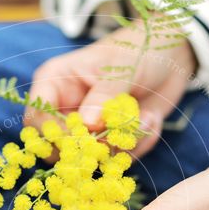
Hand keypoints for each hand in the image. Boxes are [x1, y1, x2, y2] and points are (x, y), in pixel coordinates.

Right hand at [25, 22, 197, 157]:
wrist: (170, 54)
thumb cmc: (138, 50)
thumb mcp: (121, 68)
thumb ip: (104, 97)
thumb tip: (87, 124)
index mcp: (55, 83)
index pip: (37, 119)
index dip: (56, 134)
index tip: (87, 136)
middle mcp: (66, 109)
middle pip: (57, 148)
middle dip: (92, 148)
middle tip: (119, 135)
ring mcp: (88, 128)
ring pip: (92, 158)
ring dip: (125, 143)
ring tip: (145, 117)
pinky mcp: (111, 141)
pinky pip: (118, 159)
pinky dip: (140, 143)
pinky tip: (150, 119)